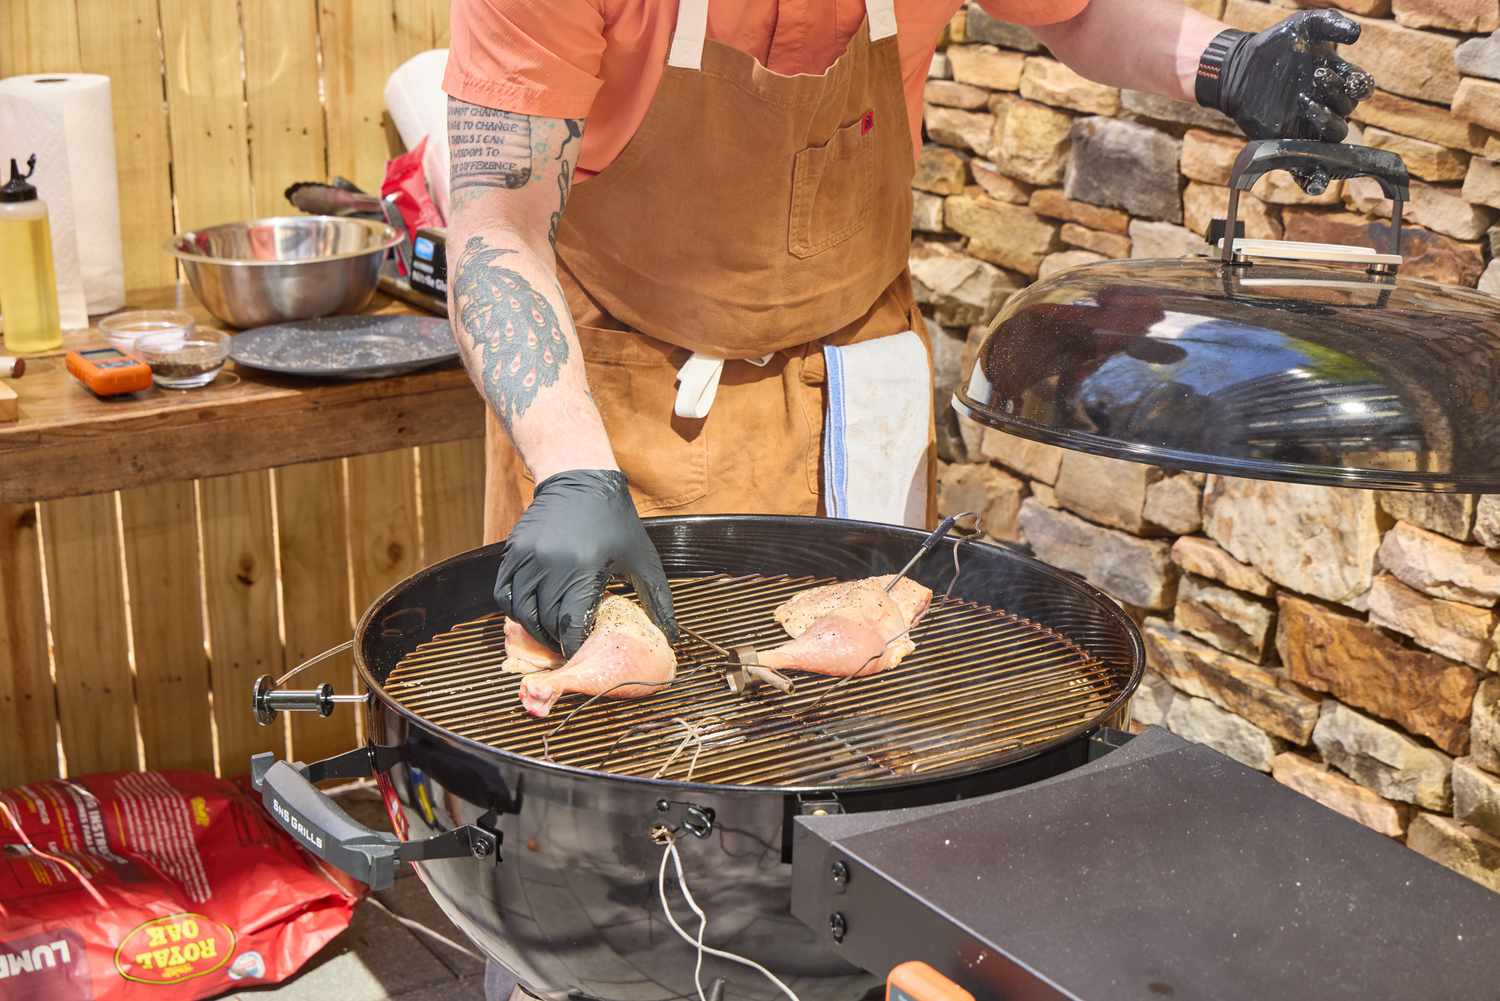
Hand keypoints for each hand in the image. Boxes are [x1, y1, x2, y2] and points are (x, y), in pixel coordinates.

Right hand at [494, 469, 677, 656]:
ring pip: (522, 612)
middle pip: (545, 622)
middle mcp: (551, 563)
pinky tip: (532, 613)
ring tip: (551, 634)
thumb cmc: (615, 519)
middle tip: (567, 646)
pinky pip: (504, 593)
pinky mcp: (512, 551)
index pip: (571, 624)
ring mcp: (528, 557)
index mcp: (584, 567)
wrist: (580, 478)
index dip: (574, 645)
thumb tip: (670, 633)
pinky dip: (515, 610)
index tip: (581, 652)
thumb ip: (657, 597)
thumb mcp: (642, 557)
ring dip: (535, 630)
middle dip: (557, 641)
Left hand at [1197, 11, 1373, 188]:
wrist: (1238, 69)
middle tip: (1314, 81)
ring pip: (1334, 137)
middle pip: (1348, 110)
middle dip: (1336, 96)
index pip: (1362, 88)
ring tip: (1306, 104)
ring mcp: (1310, 127)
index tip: (1345, 75)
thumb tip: (1357, 33)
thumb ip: (1330, 22)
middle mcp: (1328, 106)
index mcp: (1338, 81)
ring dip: (1327, 123)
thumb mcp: (1303, 25)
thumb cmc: (1274, 46)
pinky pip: (1308, 170)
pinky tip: (1315, 183)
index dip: (1359, 84)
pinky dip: (1315, 180)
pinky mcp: (1290, 144)